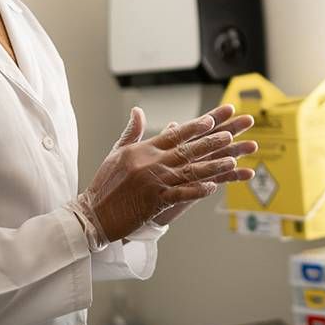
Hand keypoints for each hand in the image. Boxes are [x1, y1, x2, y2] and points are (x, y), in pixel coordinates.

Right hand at [68, 105, 252, 246]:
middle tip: (231, 135)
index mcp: (143, 150)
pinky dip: (197, 190)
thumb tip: (138, 110)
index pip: (173, 134)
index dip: (194, 127)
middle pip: (186, 150)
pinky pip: (180, 194)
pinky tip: (213, 187)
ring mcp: (153, 182)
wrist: (93, 214)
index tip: (211, 120)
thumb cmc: (105, 184)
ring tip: (231, 160)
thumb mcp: (117, 153)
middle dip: (211, 142)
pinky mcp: (154, 201)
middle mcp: (150, 163)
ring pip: (188, 171)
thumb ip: (132, 132)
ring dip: (212, 165)